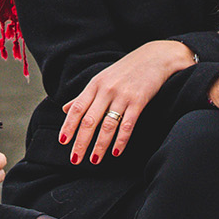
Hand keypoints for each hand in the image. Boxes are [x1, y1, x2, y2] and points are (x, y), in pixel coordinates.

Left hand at [60, 39, 195, 164]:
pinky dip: (121, 140)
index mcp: (94, 85)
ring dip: (99, 145)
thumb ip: (84, 95)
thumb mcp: (101, 78)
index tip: (62, 142)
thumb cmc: (126, 70)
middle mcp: (106, 90)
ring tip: (94, 160)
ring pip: (107, 125)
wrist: (155, 57)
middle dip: (81, 142)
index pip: (77, 108)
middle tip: (75, 159)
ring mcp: (122, 96)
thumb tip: (65, 108)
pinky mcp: (138, 101)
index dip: (68, 126)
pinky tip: (116, 152)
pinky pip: (127, 124)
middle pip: (89, 120)